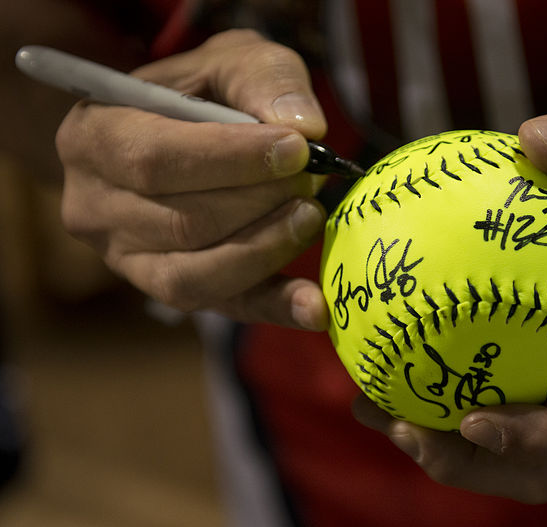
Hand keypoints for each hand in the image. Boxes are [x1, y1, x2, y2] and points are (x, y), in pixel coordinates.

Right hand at [56, 29, 329, 328]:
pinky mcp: (172, 290)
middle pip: (180, 222)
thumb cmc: (205, 92)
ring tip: (311, 216)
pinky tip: (313, 307)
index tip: (297, 149)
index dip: (230, 159)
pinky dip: (274, 307)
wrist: (184, 132)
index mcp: (93, 138)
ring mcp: (128, 260)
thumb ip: (264, 79)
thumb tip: (305, 127)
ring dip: (265, 248)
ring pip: (195, 276)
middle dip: (257, 202)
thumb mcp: (231, 59)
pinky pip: (224, 308)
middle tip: (312, 179)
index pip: (154, 159)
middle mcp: (94, 208)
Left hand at [353, 111, 546, 501]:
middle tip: (402, 430)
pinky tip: (388, 355)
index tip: (472, 424)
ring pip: (522, 445)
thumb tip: (536, 138)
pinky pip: (502, 392)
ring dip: (450, 444)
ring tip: (376, 409)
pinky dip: (447, 391)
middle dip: (477, 462)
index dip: (540, 436)